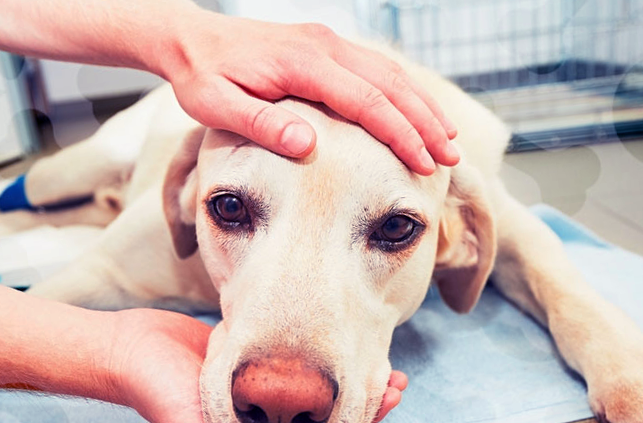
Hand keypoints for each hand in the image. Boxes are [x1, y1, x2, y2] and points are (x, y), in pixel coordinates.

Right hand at [107, 309, 406, 422]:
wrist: (129, 349)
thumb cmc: (158, 391)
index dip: (356, 421)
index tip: (386, 399)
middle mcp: (262, 410)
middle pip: (324, 408)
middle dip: (362, 397)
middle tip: (394, 379)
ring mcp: (259, 381)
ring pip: (316, 381)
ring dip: (347, 374)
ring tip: (379, 361)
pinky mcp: (252, 353)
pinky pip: (295, 357)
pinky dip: (321, 353)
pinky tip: (341, 342)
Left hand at [158, 8, 458, 174]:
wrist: (189, 39)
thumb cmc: (202, 78)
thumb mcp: (219, 107)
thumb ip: (262, 124)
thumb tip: (307, 144)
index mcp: (304, 63)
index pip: (367, 102)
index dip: (401, 134)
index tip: (425, 164)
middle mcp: (324, 46)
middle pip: (391, 85)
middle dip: (426, 123)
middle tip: (453, 160)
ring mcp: (328, 43)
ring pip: (390, 73)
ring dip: (422, 106)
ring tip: (449, 140)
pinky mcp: (326, 47)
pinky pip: (375, 68)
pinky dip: (403, 92)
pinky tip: (416, 112)